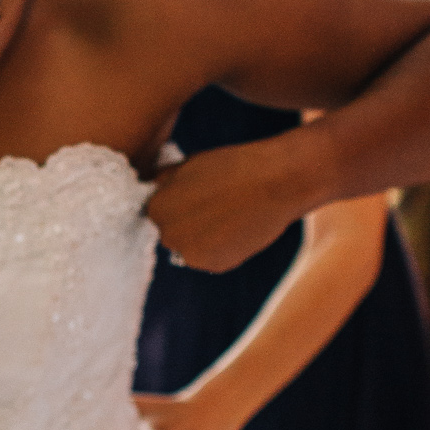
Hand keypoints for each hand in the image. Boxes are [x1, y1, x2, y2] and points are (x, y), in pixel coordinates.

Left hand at [145, 140, 307, 273]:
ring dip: (203, 238)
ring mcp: (192, 255)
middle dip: (187, 223)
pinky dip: (222, 247)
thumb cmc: (232, 166)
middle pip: (172, 233)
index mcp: (157, 208)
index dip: (176, 203)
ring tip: (229, 215)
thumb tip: (154, 187)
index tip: (196, 195)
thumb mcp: (190, 164)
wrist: (275, 183)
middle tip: (215, 205)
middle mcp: (168, 236)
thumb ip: (166, 181)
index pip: (157, 212)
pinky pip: (211, 258)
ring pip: (191, 249)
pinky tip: (239, 227)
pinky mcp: (216, 266)